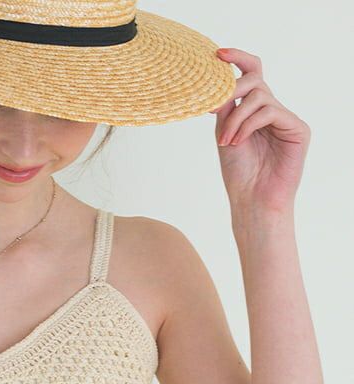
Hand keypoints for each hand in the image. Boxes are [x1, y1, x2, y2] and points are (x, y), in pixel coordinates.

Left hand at [210, 47, 310, 214]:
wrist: (251, 200)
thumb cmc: (239, 172)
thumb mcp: (224, 134)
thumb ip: (224, 108)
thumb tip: (215, 83)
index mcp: (255, 110)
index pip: (251, 74)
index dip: (237, 59)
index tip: (217, 54)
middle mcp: (272, 110)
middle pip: (255, 79)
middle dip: (231, 89)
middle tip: (214, 107)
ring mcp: (286, 118)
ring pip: (259, 96)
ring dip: (236, 117)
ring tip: (226, 141)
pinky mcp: (297, 129)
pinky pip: (269, 112)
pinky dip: (248, 124)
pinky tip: (237, 142)